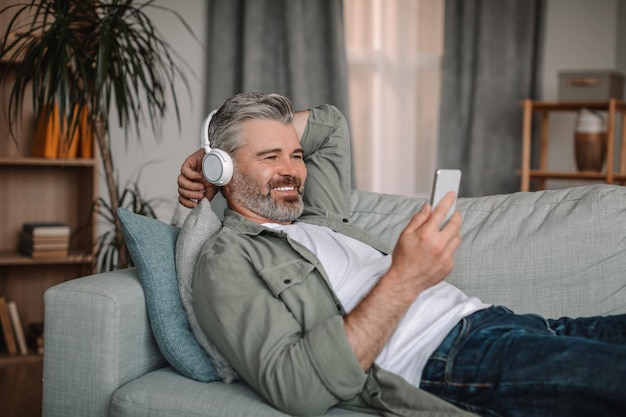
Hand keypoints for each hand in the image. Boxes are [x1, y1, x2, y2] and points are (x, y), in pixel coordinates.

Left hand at [177, 149, 218, 207]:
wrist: (218, 160)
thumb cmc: (215, 173)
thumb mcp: (212, 188)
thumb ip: (207, 197)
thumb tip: (202, 204)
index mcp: (191, 188)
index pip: (182, 197)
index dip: (186, 203)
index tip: (195, 204)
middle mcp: (187, 181)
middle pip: (181, 191)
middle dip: (191, 195)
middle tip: (201, 195)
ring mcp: (187, 173)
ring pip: (181, 182)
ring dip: (191, 187)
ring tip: (201, 186)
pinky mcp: (188, 164)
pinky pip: (184, 171)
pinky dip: (192, 175)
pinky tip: (199, 176)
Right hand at [343, 192, 460, 369]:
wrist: (405, 282)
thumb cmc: (402, 258)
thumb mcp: (405, 235)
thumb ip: (418, 219)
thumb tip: (428, 207)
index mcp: (426, 234)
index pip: (441, 212)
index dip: (447, 201)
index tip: (451, 194)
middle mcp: (439, 245)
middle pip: (455, 224)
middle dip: (456, 216)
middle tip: (454, 213)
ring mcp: (446, 256)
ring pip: (457, 238)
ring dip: (453, 232)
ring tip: (445, 231)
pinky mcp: (449, 266)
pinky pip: (453, 252)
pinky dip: (448, 247)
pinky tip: (438, 250)